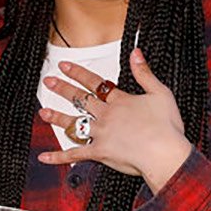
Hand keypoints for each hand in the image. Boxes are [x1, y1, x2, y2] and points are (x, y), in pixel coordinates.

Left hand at [37, 49, 192, 190]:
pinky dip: (58, 157)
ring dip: (57, 118)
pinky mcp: (99, 153)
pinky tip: (43, 157)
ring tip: (43, 112)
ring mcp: (101, 134)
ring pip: (74, 124)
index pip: (95, 83)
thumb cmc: (167, 126)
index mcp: (120, 101)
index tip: (64, 66)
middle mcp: (106, 115)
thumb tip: (135, 52)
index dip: (78, 73)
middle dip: (62, 89)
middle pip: (80, 99)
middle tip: (48, 81)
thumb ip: (145, 73)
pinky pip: (75, 155)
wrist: (164, 153)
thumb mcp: (160, 93)